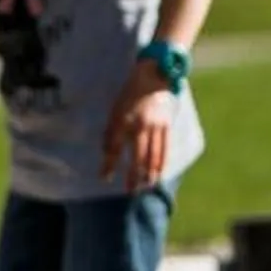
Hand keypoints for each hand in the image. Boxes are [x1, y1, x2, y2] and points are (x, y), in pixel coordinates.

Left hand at [100, 65, 175, 193]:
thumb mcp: (114, 112)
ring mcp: (155, 127)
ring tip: (145, 187)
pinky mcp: (166, 126)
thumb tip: (106, 154)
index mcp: (123, 120)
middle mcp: (140, 126)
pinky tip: (158, 174)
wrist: (152, 78)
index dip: (109, 164)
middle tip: (130, 191)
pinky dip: (161, 163)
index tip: (104, 179)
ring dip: (149, 174)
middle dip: (133, 176)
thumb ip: (110, 134)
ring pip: (153, 155)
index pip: (114, 148)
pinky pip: (164, 149)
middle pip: (137, 157)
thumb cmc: (128, 97)